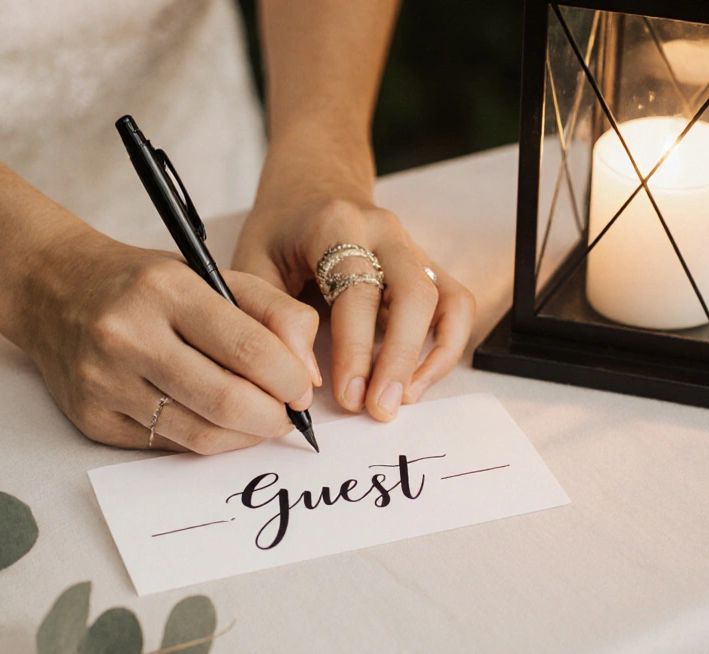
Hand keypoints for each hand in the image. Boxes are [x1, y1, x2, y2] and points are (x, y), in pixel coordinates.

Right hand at [12, 231, 320, 453]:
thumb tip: (309, 373)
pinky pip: (166, 445)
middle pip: (226, 400)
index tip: (303, 389)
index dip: (289, 379)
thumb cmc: (144, 284)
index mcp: (165, 289)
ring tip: (258, 421)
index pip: (248, 349)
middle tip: (287, 415)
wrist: (53, 289)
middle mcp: (127, 335)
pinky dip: (203, 440)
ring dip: (243, 436)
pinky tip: (214, 423)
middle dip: (272, 417)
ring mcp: (103, 381)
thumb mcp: (210, 274)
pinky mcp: (91, 418)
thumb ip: (273, 312)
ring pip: (199, 434)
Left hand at [234, 154, 474, 422]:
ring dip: (429, 358)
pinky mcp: (427, 266)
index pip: (357, 290)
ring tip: (401, 400)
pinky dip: (446, 346)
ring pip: (445, 300)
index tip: (345, 396)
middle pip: (413, 294)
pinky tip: (417, 381)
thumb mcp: (252, 265)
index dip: (354, 349)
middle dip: (398, 359)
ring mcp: (413, 247)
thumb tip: (306, 376)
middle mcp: (384, 231)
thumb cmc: (278, 232)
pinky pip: (457, 305)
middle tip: (377, 409)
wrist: (309, 189)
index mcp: (337, 223)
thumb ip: (273, 318)